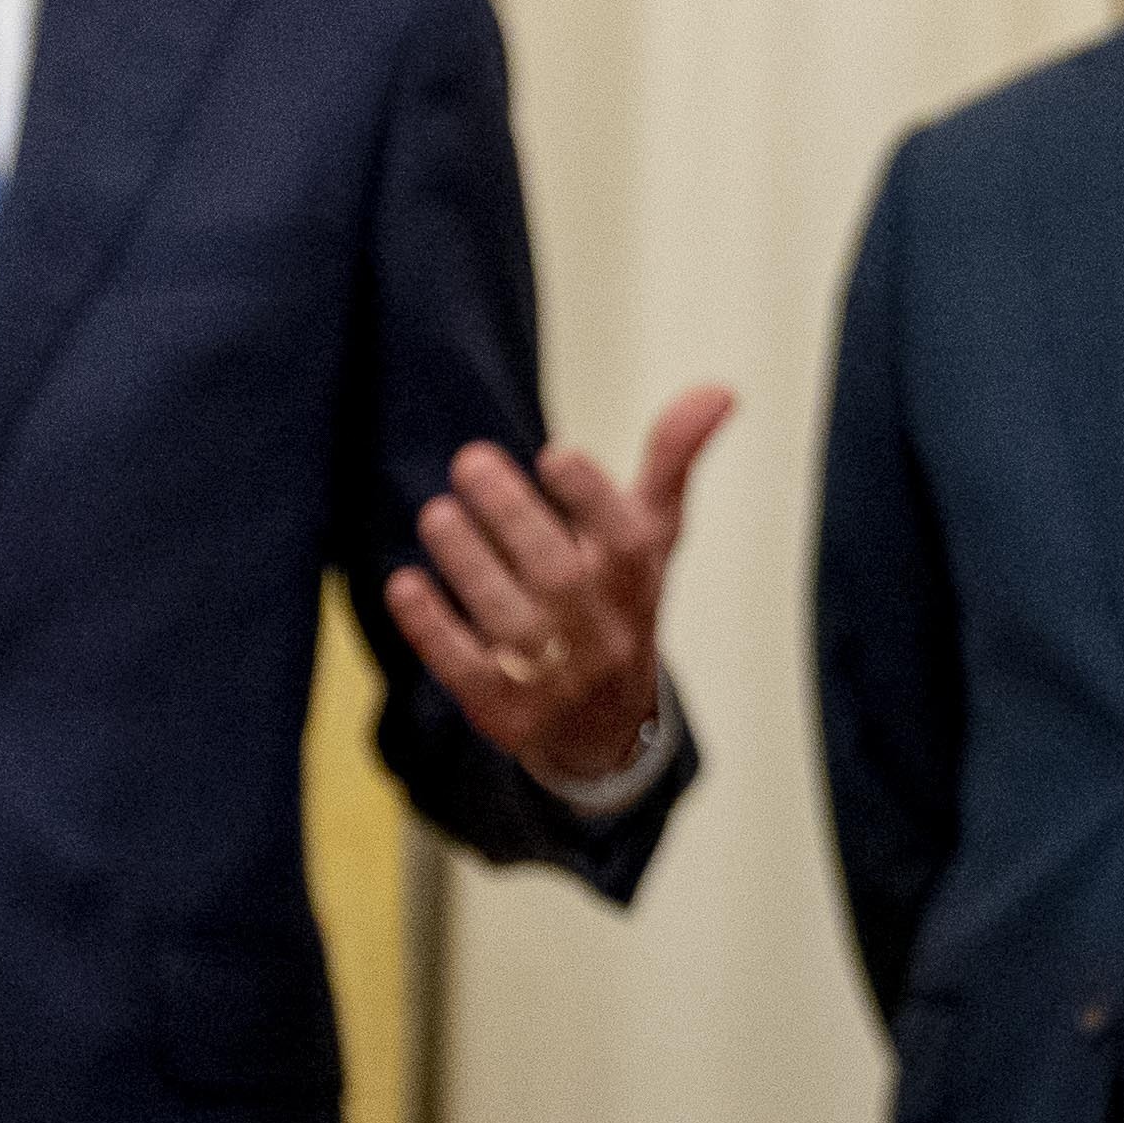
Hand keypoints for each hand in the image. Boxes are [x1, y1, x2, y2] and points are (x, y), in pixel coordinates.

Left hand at [389, 384, 733, 787]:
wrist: (603, 733)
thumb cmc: (619, 607)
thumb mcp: (651, 540)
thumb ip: (672, 463)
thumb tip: (719, 389)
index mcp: (640, 586)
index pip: (629, 544)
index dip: (593, 501)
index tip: (557, 453)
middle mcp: (603, 636)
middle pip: (562, 579)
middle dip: (515, 518)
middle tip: (471, 459)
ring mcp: (556, 681)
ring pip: (511, 623)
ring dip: (471, 565)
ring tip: (437, 513)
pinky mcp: (506, 714)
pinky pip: (468, 672)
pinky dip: (435, 630)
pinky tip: (405, 585)